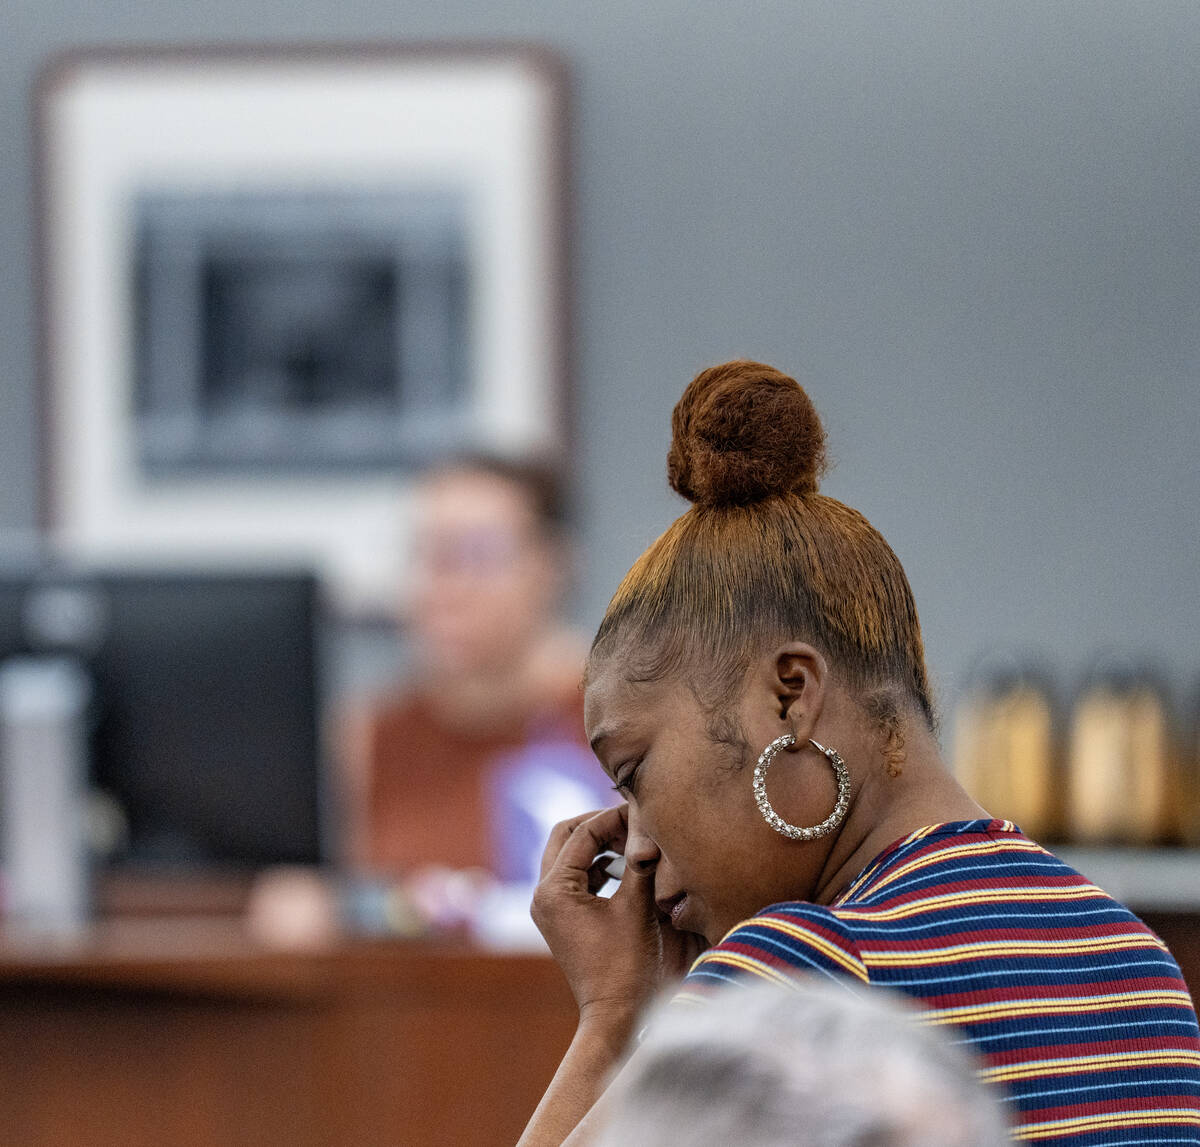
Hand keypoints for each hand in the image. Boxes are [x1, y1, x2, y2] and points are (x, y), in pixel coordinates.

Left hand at [531, 806, 705, 1031]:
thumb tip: (646, 822)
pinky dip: (596, 864)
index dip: (613, 817)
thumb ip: (639, 859)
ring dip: (597, 843)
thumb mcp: (637, 905)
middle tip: (632, 821)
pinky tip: (624, 865)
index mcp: (553, 890)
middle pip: (564, 836)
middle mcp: (542, 894)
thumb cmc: (627, 964)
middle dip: (598, 824)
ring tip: (632, 840)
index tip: (641, 808)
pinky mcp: (560, 916)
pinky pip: (574, 876)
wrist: (616, 1014)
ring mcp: (548, 907)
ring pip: (568, 854)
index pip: (582, 833)